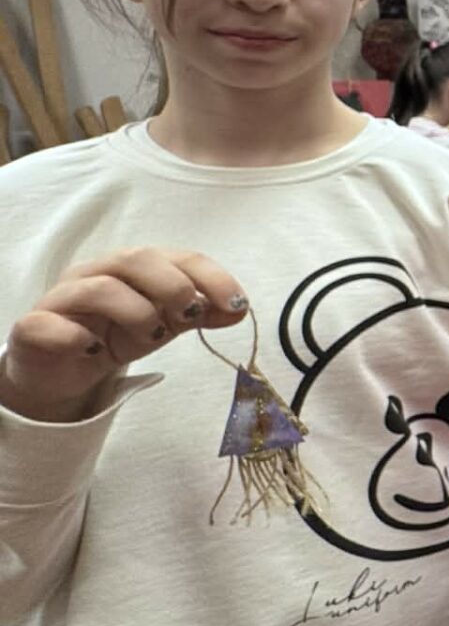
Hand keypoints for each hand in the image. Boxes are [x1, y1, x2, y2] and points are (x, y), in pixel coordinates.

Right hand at [0, 248, 248, 422]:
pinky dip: (76, 337)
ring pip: (97, 287)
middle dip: (173, 286)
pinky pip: (47, 324)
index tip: (238, 305)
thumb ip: (200, 312)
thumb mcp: (165, 323)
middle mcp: (97, 273)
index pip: (178, 256)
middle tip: (188, 316)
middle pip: (134, 259)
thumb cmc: (117, 334)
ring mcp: (61, 298)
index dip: (212, 277)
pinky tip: (94, 351)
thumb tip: (239, 309)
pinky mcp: (32, 328)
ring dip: (135, 312)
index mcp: (134, 267)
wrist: (63, 369)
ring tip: (151, 337)